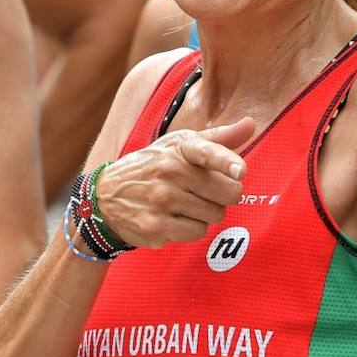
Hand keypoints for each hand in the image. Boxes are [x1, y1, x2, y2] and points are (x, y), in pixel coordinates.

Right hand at [95, 118, 254, 248]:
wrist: (105, 196)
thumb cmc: (154, 167)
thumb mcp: (179, 146)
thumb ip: (218, 139)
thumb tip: (251, 124)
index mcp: (178, 147)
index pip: (206, 151)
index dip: (226, 162)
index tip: (240, 171)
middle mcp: (168, 171)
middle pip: (227, 192)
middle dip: (223, 195)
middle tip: (205, 192)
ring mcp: (161, 200)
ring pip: (215, 215)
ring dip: (207, 213)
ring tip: (185, 204)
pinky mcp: (156, 226)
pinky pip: (198, 232)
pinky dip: (192, 228)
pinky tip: (174, 218)